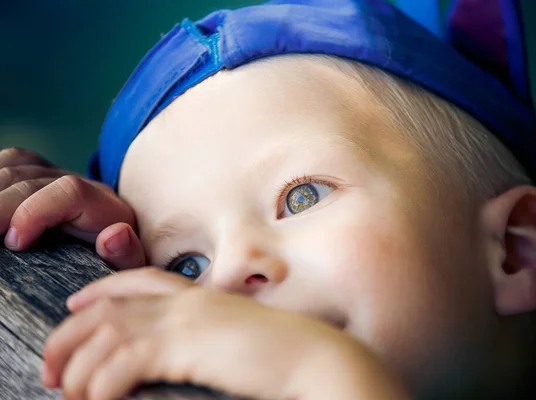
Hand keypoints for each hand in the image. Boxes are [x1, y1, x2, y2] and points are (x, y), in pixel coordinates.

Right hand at [0, 147, 145, 269]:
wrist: (116, 246)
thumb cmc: (117, 262)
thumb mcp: (130, 267)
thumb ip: (127, 254)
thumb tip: (114, 235)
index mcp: (108, 208)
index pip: (70, 192)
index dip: (35, 211)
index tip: (15, 243)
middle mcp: (82, 184)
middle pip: (31, 180)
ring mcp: (57, 177)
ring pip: (12, 168)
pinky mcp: (36, 176)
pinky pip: (6, 165)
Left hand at [43, 268, 403, 399]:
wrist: (317, 359)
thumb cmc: (285, 355)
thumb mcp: (238, 337)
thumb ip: (208, 338)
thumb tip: (182, 356)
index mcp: (202, 295)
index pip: (139, 280)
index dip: (100, 290)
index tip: (75, 307)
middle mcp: (188, 300)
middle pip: (110, 305)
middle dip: (71, 334)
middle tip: (53, 368)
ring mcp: (187, 319)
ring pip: (108, 333)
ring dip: (79, 367)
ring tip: (68, 392)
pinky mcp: (187, 345)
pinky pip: (123, 361)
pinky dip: (101, 383)